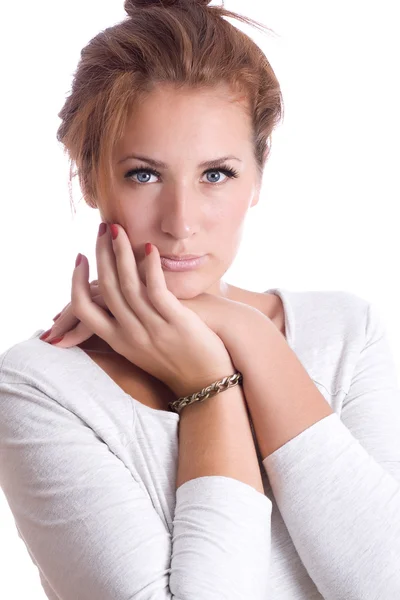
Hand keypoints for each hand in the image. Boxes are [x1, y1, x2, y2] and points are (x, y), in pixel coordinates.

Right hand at [41, 223, 236, 397]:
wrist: (207, 382)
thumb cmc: (175, 359)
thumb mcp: (140, 347)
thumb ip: (125, 323)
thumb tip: (114, 296)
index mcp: (118, 340)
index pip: (83, 309)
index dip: (77, 281)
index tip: (80, 257)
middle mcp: (131, 334)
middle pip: (106, 288)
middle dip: (101, 254)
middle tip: (102, 229)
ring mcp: (153, 328)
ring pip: (128, 285)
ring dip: (121, 253)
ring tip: (119, 230)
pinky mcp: (176, 322)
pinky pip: (157, 289)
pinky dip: (150, 267)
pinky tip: (149, 247)